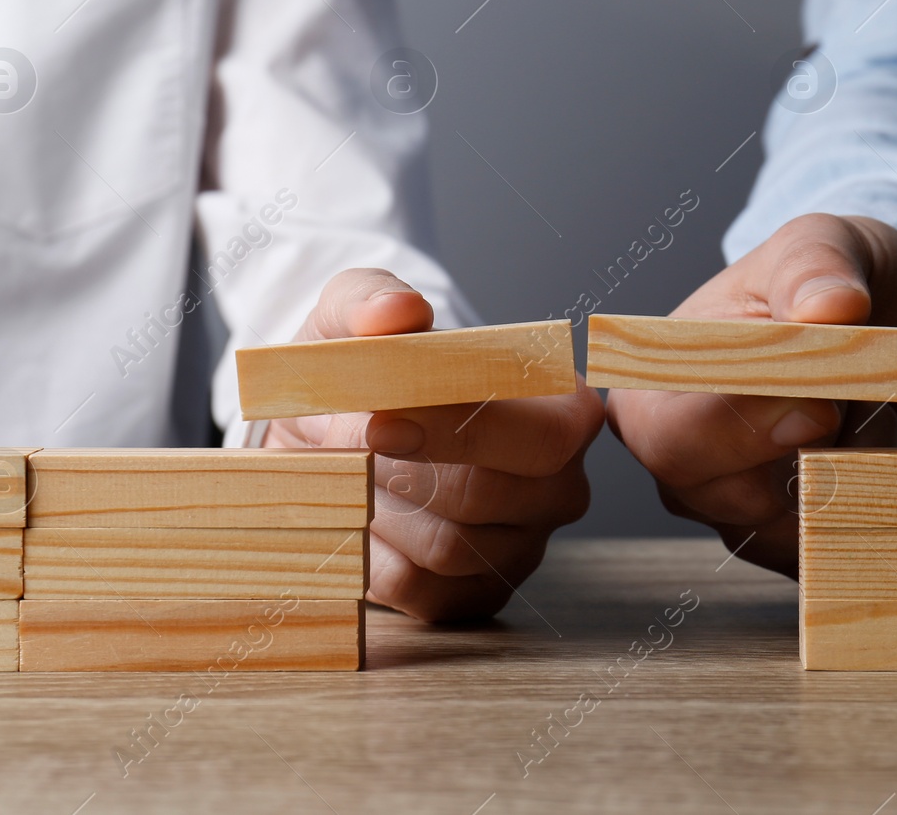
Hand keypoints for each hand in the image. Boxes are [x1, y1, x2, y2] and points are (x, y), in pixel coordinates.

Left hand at [264, 268, 601, 620]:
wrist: (330, 432)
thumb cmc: (365, 368)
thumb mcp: (357, 317)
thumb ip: (373, 300)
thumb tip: (398, 312)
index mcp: (565, 411)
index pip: (544, 435)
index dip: (462, 430)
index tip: (380, 417)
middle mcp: (560, 485)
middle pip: (488, 496)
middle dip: (399, 469)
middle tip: (342, 443)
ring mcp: (523, 548)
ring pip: (448, 547)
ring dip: (377, 508)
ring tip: (347, 468)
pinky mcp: (475, 597)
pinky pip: (420, 591)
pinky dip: (370, 554)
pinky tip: (356, 513)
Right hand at [606, 213, 896, 576]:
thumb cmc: (836, 284)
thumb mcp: (829, 244)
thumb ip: (817, 266)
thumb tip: (832, 308)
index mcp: (657, 386)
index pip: (673, 438)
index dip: (748, 427)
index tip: (821, 402)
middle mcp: (681, 463)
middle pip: (735, 500)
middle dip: (818, 453)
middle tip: (859, 401)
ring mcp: (736, 514)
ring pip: (801, 531)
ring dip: (858, 473)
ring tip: (870, 412)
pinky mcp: (796, 549)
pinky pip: (838, 556)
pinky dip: (879, 505)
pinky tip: (885, 452)